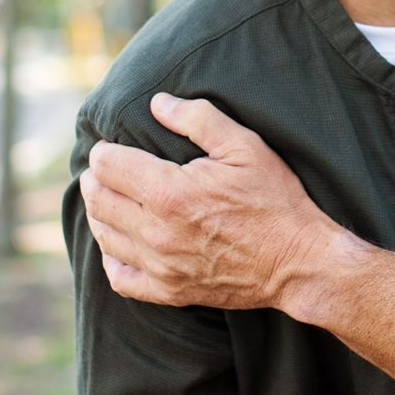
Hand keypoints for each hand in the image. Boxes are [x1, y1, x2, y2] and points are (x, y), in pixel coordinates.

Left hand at [82, 92, 339, 310]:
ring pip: (104, 236)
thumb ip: (199, 119)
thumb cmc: (275, 200)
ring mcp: (160, 265)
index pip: (109, 165)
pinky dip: (111, 257)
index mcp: (171, 191)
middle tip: (107, 168)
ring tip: (109, 198)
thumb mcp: (246, 147)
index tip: (113, 145)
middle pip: (99, 200)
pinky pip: (119, 277)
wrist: (298, 261)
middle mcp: (156, 231)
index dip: (106, 150)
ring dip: (100, 212)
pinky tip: (120, 243)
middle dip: (96, 178)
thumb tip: (158, 103)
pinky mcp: (168, 290)